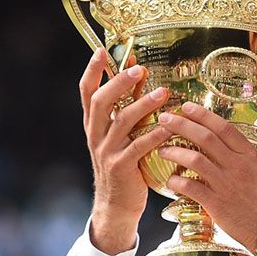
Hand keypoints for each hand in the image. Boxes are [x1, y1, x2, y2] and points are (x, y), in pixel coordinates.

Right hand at [79, 48, 171, 253]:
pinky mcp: (121, 168)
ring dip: (142, 105)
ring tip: (162, 93)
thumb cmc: (124, 163)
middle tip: (139, 69)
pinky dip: (154, 135)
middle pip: (101, 102)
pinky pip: (138, 147)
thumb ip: (129, 104)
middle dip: (119, 83)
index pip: (86, 92)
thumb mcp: (121, 133)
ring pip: (121, 122)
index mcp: (93, 123)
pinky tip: (169, 127)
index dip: (92, 71)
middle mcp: (96, 135)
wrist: (117, 204)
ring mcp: (107, 151)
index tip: (101, 51)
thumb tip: (138, 72)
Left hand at [156, 102, 256, 251]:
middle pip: (205, 138)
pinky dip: (177, 181)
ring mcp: (226, 185)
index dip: (203, 115)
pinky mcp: (216, 204)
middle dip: (181, 125)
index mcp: (252, 156)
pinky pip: (191, 188)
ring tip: (162, 148)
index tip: (187, 107)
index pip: (224, 128)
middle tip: (165, 119)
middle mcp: (237, 166)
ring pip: (194, 160)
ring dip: (175, 151)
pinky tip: (170, 179)